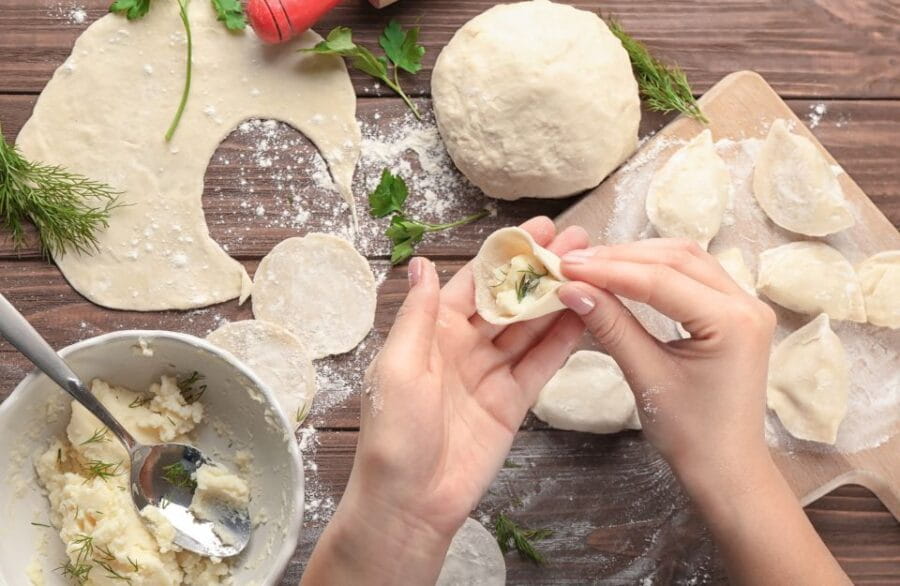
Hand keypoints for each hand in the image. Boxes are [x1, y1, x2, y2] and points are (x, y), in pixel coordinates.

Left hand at [303, 217, 588, 584]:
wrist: (411, 505)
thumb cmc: (392, 437)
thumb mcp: (398, 367)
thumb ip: (419, 315)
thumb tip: (422, 262)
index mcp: (430, 333)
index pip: (473, 282)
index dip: (505, 255)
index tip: (538, 229)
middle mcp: (462, 347)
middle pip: (507, 300)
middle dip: (540, 270)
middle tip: (577, 241)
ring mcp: (489, 374)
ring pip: (529, 328)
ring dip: (557, 299)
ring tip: (591, 269)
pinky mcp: (512, 402)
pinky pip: (541, 364)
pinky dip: (563, 340)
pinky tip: (587, 315)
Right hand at [555, 239, 776, 493]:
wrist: (726, 468)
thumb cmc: (690, 434)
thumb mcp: (646, 377)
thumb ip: (611, 326)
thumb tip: (570, 289)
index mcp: (732, 321)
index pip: (660, 279)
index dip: (608, 269)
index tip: (566, 266)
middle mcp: (746, 303)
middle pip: (676, 258)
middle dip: (620, 257)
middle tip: (573, 262)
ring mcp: (744, 304)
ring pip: (685, 259)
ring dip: (636, 257)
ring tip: (591, 263)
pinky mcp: (734, 311)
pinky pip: (692, 275)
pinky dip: (654, 269)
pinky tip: (622, 272)